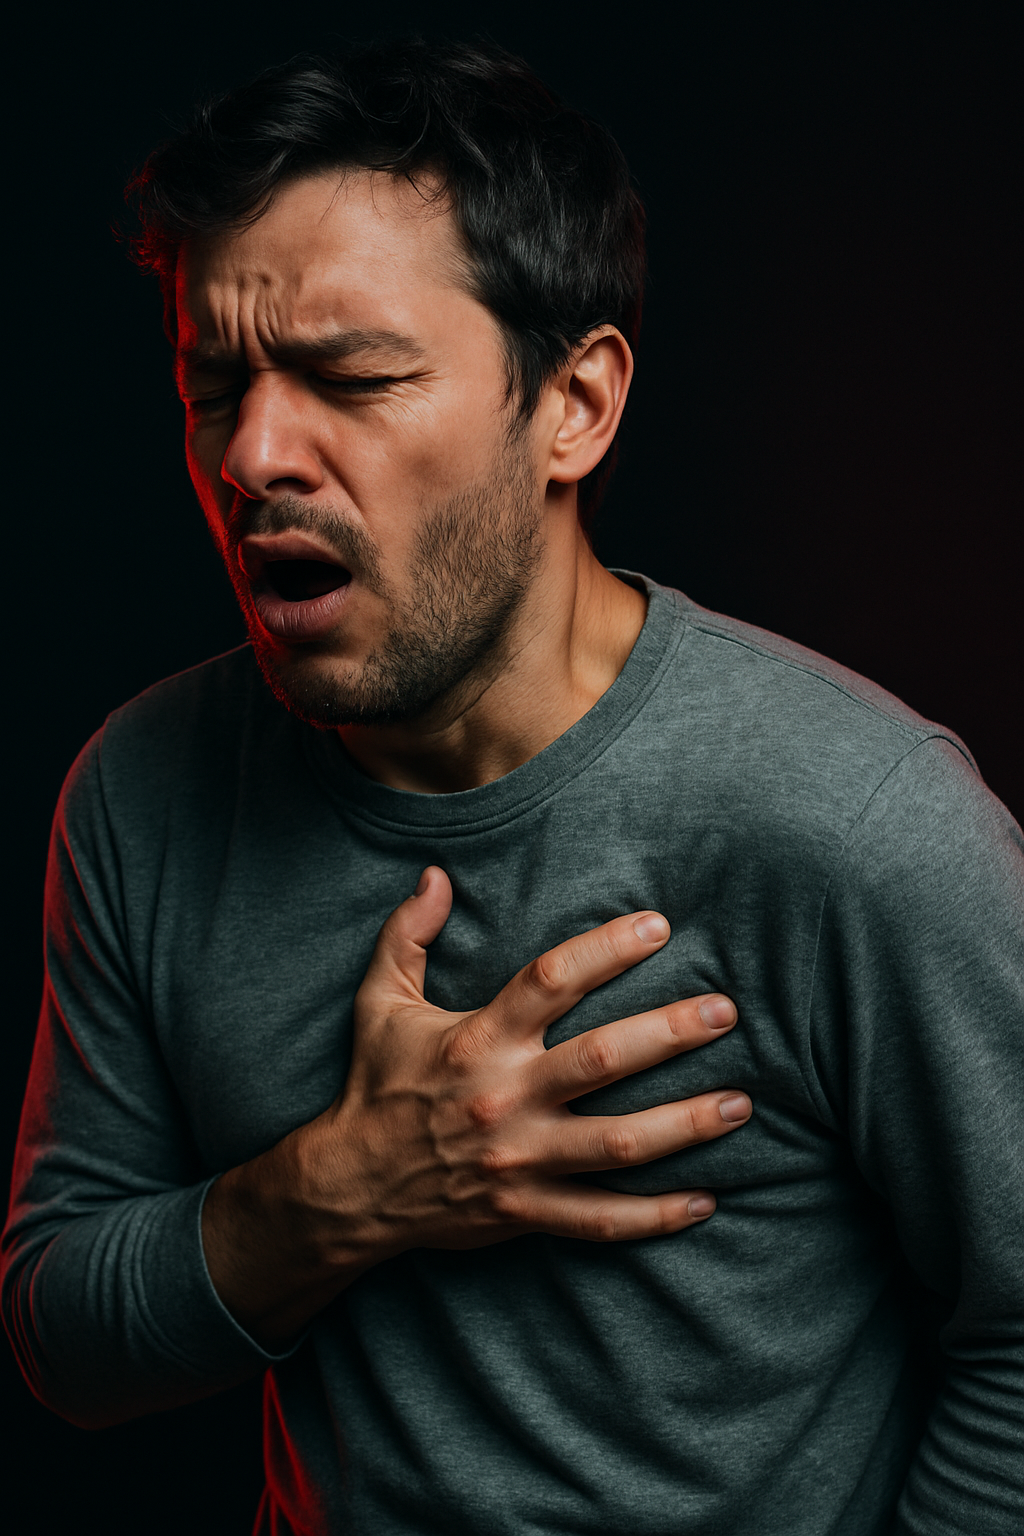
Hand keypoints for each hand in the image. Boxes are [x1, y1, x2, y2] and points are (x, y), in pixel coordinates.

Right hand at [202, 867, 750, 1346]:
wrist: (348, 1187)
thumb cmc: (375, 1086)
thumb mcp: (379, 1003)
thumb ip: (407, 936)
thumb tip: (435, 874)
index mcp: (478, 1040)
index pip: (551, 981)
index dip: (607, 949)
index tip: (658, 926)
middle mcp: (504, 1097)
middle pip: (602, 1060)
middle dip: (670, 1034)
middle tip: (726, 1012)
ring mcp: (519, 1161)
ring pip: (617, 1144)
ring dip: (685, 1124)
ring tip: (741, 1103)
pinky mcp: (525, 1212)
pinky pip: (600, 1219)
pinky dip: (655, 1215)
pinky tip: (706, 1201)